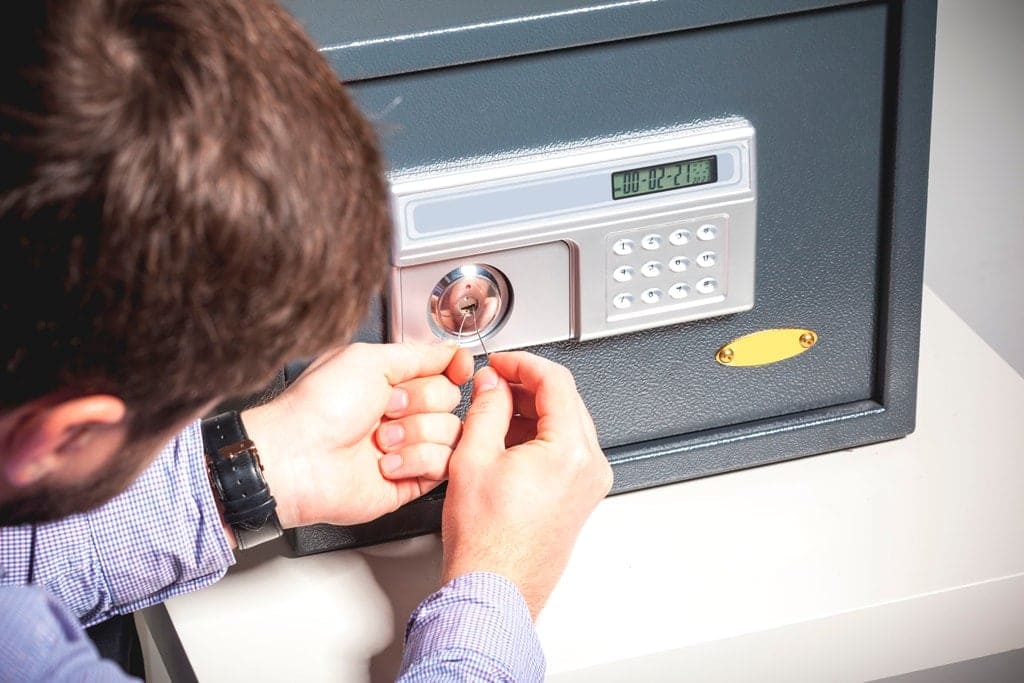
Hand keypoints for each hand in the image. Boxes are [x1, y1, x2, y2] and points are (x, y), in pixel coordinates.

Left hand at [242, 342, 473, 527]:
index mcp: (390, 382)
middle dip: (420, 402)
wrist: (297, 459)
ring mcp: (408, 448)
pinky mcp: (411, 481)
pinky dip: (416, 461)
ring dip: (415, 434)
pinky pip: (443, 466)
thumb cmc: (319, 407)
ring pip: (451, 433)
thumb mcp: (369, 360)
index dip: (454, 369)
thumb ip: (418, 354)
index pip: (444, 371)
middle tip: (386, 408)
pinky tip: (387, 463)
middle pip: (451, 400)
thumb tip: (451, 350)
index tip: (457, 369)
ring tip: (380, 440)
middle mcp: (401, 414)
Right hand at [440, 352, 612, 618]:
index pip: (556, 381)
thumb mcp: (474, 458)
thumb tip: (493, 383)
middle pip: (565, 401)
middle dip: (526, 386)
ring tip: (492, 414)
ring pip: (566, 424)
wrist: (494, 589)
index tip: (500, 363)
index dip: (522, 363)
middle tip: (492, 384)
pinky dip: (538, 436)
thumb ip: (487, 408)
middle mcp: (590, 466)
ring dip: (532, 410)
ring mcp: (589, 483)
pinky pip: (565, 450)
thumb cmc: (486, 542)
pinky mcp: (580, 497)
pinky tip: (506, 441)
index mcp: (570, 450)